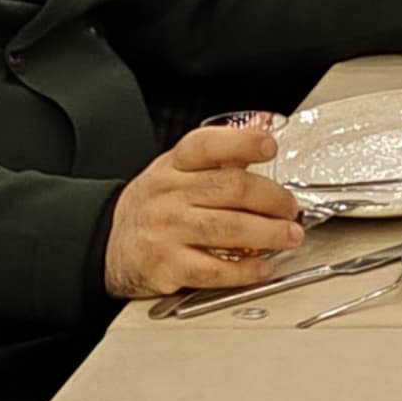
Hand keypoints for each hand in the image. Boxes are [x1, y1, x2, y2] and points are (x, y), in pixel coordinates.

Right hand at [100, 121, 307, 298]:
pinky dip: (244, 270)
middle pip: (230, 188)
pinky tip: (262, 268)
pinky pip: (214, 270)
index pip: (206, 145)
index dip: (241, 142)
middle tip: (291, 208)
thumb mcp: (177, 171)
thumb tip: (264, 130)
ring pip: (228, 229)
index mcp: (174, 166)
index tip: (269, 146)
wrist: (109, 244)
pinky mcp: (167, 267)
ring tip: (290, 236)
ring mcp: (167, 231)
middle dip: (272, 198)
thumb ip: (220, 155)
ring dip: (268, 233)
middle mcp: (169, 195)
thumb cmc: (155, 205)